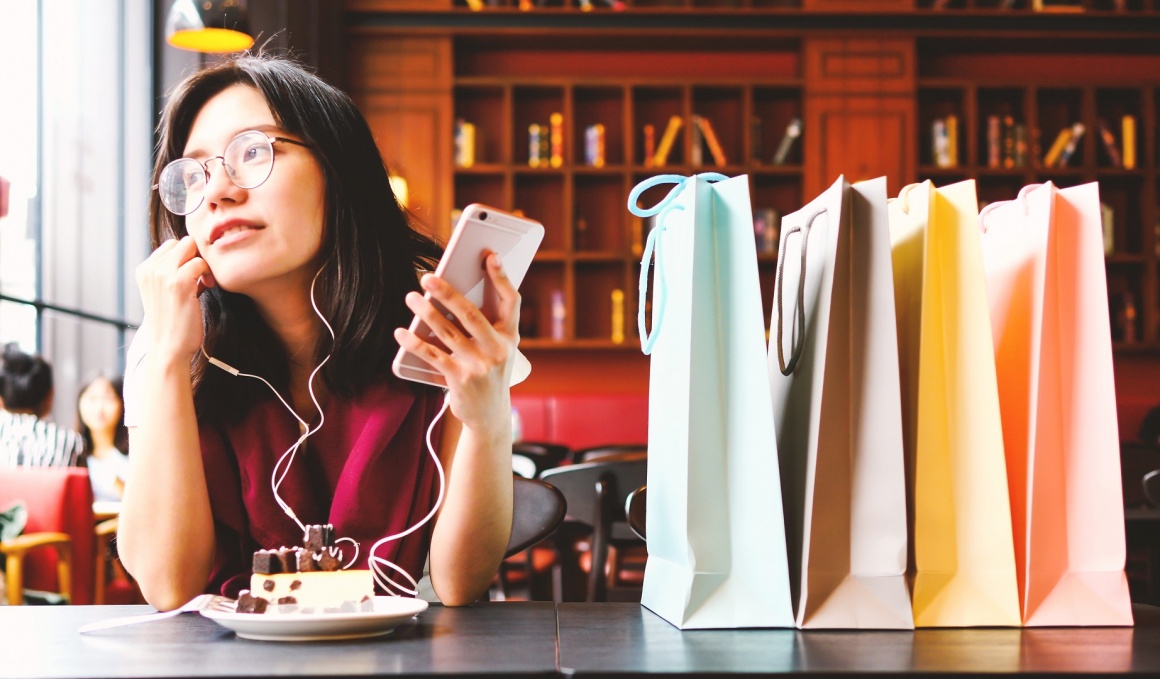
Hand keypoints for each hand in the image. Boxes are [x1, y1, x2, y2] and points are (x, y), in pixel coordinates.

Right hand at [135, 236, 216, 362]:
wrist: (168, 348)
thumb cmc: (172, 322)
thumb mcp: (165, 292)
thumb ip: (174, 273)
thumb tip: (194, 256)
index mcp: (144, 270)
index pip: (171, 245)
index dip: (186, 258)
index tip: (191, 277)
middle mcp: (150, 269)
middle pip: (182, 242)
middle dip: (195, 256)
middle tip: (201, 277)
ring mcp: (163, 274)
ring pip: (191, 247)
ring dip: (202, 264)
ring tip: (203, 283)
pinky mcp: (179, 282)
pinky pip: (201, 262)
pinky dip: (208, 274)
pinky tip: (207, 288)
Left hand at [394, 252, 517, 435]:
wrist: (489, 416)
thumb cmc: (489, 373)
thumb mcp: (497, 349)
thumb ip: (484, 325)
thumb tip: (452, 294)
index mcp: (510, 337)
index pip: (510, 301)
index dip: (502, 277)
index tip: (490, 256)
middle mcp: (498, 349)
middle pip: (471, 314)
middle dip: (448, 293)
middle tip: (428, 277)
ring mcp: (479, 366)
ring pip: (448, 332)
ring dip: (426, 312)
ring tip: (412, 297)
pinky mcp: (460, 379)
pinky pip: (433, 356)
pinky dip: (415, 343)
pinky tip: (401, 332)